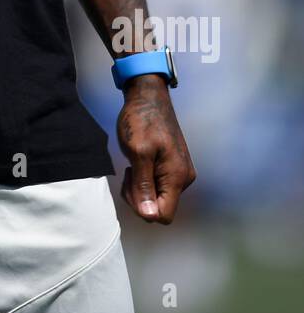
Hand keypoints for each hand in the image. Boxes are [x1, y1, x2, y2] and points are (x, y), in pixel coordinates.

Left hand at [116, 74, 195, 223]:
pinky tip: (137, 164)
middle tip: (128, 173)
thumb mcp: (138, 152)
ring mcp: (179, 172)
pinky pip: (158, 186)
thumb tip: (149, 215)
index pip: (164, 215)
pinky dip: (144, 180)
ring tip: (132, 166)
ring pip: (157, 198)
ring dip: (140, 189)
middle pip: (159, 208)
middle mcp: (183, 179)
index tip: (132, 185)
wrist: (148, 97)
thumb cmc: (142, 120)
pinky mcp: (173, 166)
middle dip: (139, 197)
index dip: (143, 209)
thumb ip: (143, 184)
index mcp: (177, 177)